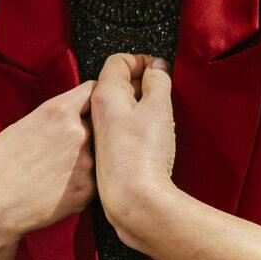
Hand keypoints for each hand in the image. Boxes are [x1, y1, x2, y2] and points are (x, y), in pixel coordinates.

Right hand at [0, 81, 95, 243]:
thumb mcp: (23, 125)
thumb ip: (56, 117)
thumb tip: (76, 116)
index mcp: (59, 111)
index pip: (94, 91)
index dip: (92, 99)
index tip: (90, 106)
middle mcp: (79, 133)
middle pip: (100, 124)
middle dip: (90, 131)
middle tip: (64, 148)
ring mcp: (87, 163)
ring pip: (99, 154)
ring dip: (86, 159)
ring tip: (55, 172)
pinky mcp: (88, 191)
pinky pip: (94, 179)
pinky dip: (81, 182)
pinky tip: (56, 188)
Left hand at [91, 54, 178, 244]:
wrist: (132, 199)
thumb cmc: (143, 154)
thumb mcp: (158, 106)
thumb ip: (158, 80)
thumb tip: (156, 68)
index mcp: (105, 94)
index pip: (118, 61)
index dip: (141, 60)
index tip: (160, 69)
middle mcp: (96, 112)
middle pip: (118, 83)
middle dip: (143, 82)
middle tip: (164, 91)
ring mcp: (99, 134)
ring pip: (120, 107)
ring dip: (141, 105)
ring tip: (161, 116)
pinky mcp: (106, 153)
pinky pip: (120, 128)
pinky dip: (136, 125)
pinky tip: (152, 138)